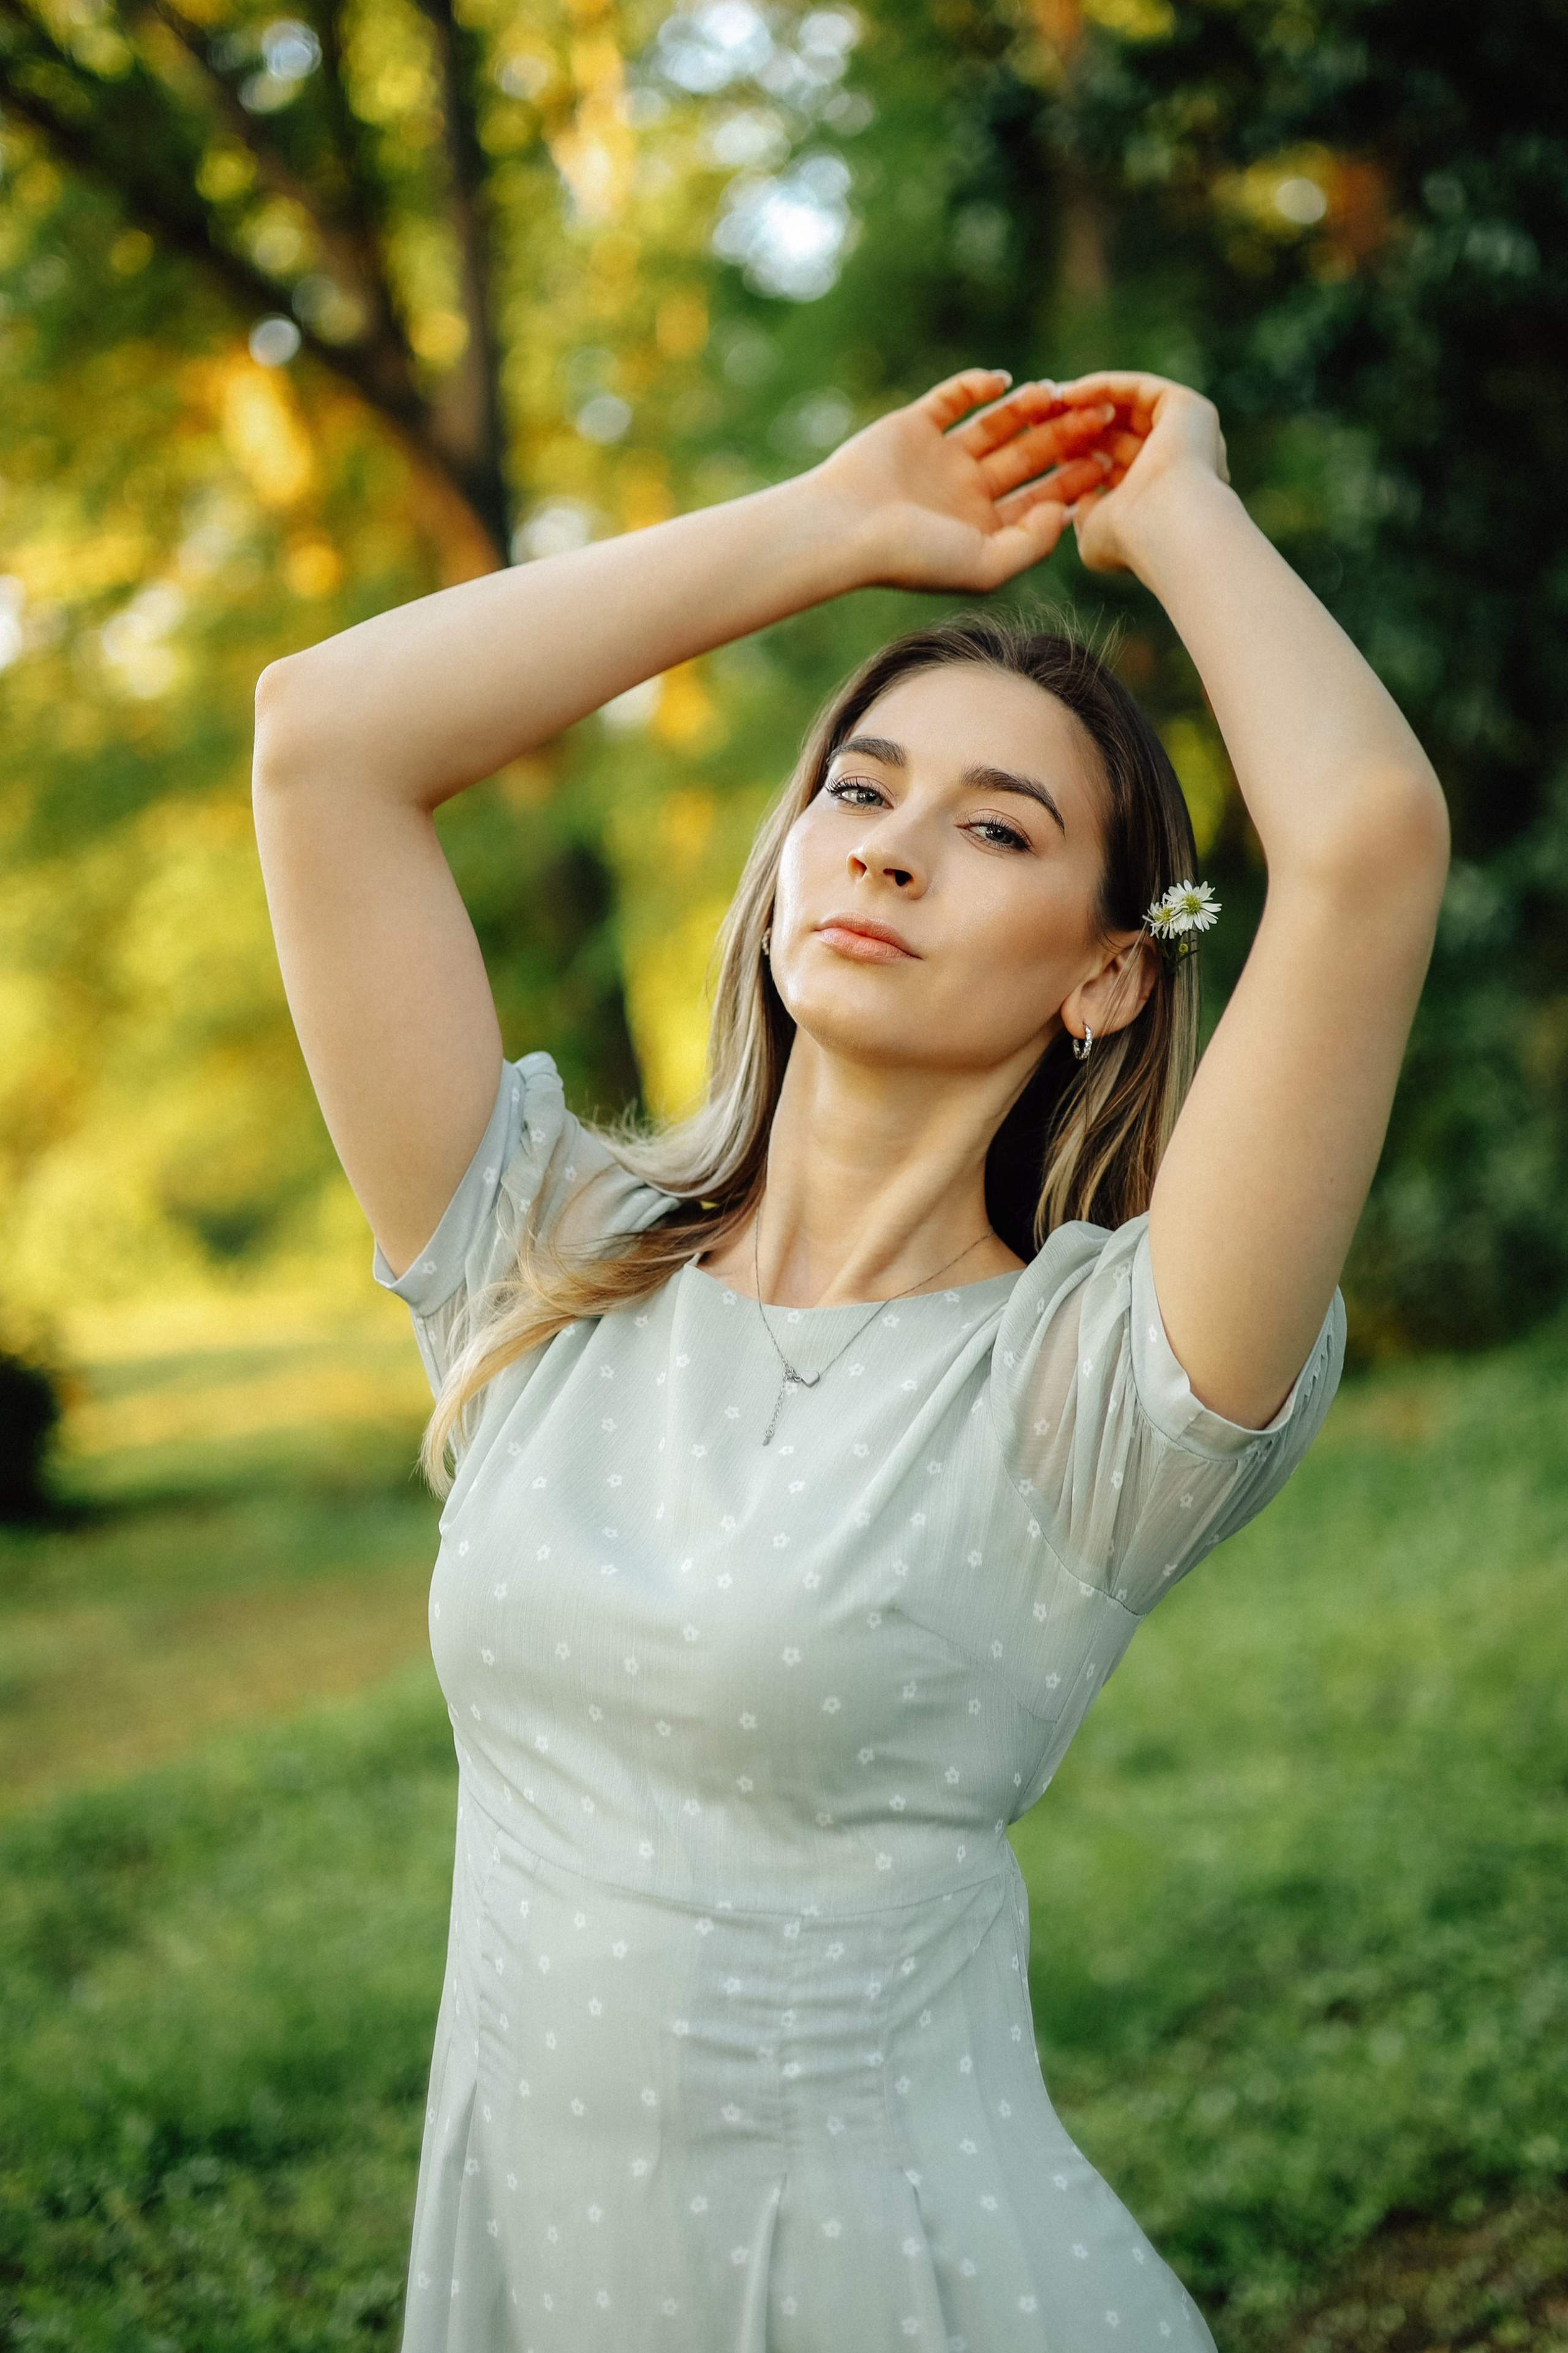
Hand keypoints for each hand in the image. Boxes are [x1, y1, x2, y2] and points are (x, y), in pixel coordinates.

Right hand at [813, 367, 1120, 593]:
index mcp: (983, 528)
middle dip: (1063, 437)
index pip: (1041, 497)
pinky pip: (952, 398)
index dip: (1076, 477)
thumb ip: (1031, 545)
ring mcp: (940, 457)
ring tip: (1053, 393)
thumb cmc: (913, 557)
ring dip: (1026, 408)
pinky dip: (977, 386)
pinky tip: (1003, 382)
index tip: (1109, 458)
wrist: (844, 530)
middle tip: (1098, 415)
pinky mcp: (913, 426)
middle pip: (1027, 457)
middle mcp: (965, 492)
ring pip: (996, 425)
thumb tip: (1064, 512)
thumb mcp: (985, 566)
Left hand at [1049, 371, 1229, 575]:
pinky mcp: (1191, 410)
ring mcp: (1187, 436)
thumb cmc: (1131, 543)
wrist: (1167, 527)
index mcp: (1156, 497)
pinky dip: (1104, 388)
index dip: (1074, 454)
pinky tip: (1069, 394)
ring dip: (1084, 403)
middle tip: (1033, 416)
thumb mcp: (1094, 534)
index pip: (1110, 465)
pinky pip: (1139, 389)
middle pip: (1116, 432)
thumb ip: (1086, 517)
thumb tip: (1083, 500)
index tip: (1036, 444)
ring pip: (1126, 407)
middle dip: (1073, 424)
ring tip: (1046, 401)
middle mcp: (1176, 463)